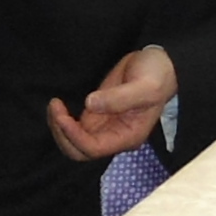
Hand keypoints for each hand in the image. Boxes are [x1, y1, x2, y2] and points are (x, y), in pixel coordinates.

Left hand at [48, 45, 175, 162]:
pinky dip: (62, 119)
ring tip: (54, 105)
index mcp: (127, 136)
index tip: (62, 116)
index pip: (93, 148)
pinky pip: (73, 126)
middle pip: (79, 151)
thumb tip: (91, 103)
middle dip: (62, 134)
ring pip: (73, 140)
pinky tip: (58, 105)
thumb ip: (120, 98)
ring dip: (59, 127)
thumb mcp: (145, 86)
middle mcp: (114, 136)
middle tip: (55, 109)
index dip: (74, 136)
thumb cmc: (157, 77)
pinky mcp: (97, 114)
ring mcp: (104, 126)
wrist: (160, 65)